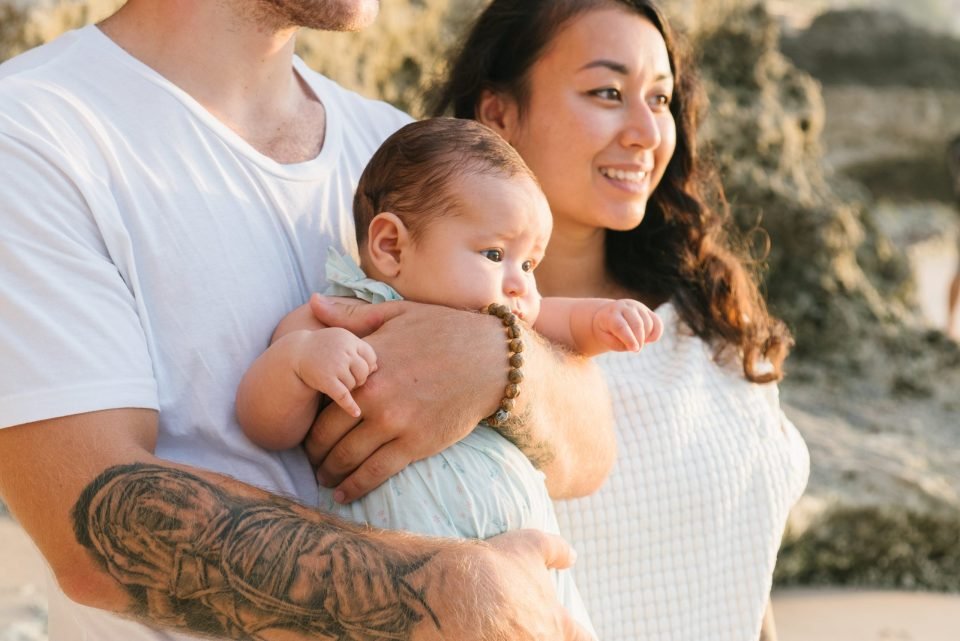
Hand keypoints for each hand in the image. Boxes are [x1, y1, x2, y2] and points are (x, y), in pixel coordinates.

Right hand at [293, 327, 376, 417]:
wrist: (295, 353)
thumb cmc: (322, 348)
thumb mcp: (340, 341)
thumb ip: (358, 351)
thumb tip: (376, 368)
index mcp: (349, 339)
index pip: (370, 356)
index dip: (367, 366)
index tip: (360, 371)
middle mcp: (343, 350)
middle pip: (364, 371)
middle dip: (358, 378)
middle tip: (348, 380)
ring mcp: (335, 365)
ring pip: (354, 384)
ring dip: (348, 388)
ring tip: (337, 383)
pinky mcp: (326, 380)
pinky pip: (343, 396)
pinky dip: (350, 406)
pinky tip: (356, 413)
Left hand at [304, 295, 503, 501]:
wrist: (491, 359)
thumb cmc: (444, 331)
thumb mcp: (396, 314)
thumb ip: (353, 316)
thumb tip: (314, 303)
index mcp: (365, 366)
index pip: (320, 398)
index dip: (307, 416)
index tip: (305, 426)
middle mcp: (374, 398)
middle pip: (326, 434)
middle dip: (313, 452)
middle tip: (310, 460)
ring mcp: (395, 423)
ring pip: (346, 457)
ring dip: (329, 473)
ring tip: (324, 479)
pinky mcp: (415, 445)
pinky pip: (375, 472)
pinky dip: (354, 487)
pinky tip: (342, 495)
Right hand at [421, 530, 593, 640]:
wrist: (454, 589)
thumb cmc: (495, 565)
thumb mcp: (531, 544)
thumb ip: (557, 550)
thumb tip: (572, 556)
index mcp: (557, 624)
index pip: (584, 639)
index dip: (580, 636)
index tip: (569, 631)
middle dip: (538, 633)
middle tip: (520, 622)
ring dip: (512, 635)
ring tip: (499, 626)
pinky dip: (493, 636)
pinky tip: (481, 631)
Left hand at [594, 299, 662, 351]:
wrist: (608, 315)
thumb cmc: (606, 330)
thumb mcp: (604, 338)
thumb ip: (616, 344)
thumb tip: (635, 347)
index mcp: (611, 314)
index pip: (621, 326)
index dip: (629, 339)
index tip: (634, 349)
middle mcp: (625, 307)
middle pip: (637, 324)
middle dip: (639, 340)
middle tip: (635, 350)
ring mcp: (637, 307)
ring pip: (648, 324)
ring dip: (645, 338)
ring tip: (636, 342)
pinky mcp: (647, 311)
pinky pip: (657, 323)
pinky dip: (656, 334)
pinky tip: (648, 340)